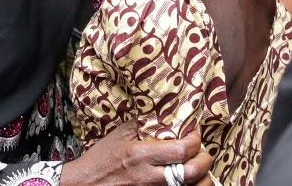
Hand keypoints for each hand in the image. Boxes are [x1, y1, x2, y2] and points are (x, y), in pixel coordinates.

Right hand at [60, 121, 213, 185]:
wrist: (86, 184)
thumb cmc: (101, 160)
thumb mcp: (118, 136)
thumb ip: (140, 124)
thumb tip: (160, 112)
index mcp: (141, 155)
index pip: (182, 149)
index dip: (195, 140)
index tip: (194, 134)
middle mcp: (150, 176)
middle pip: (193, 172)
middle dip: (205, 160)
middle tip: (202, 152)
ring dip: (203, 178)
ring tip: (198, 168)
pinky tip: (189, 181)